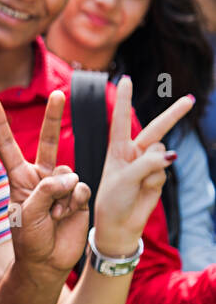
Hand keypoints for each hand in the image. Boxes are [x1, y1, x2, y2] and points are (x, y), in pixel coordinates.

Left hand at [0, 91, 91, 274]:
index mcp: (20, 178)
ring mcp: (61, 185)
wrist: (48, 262)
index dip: (1, 124)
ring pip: (68, 172)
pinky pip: (81, 187)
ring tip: (54, 215)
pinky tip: (67, 215)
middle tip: (59, 93)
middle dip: (53, 116)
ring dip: (62, 194)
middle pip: (48, 140)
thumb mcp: (27, 213)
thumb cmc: (30, 238)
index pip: (8, 146)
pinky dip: (75, 201)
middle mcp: (41, 177)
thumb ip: (46, 190)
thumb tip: (70, 177)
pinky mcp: (79, 196)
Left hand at [92, 76, 191, 254]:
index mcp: (117, 148)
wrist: (119, 225)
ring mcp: (148, 165)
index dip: (125, 99)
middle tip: (190, 99)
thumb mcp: (124, 178)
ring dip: (151, 167)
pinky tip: (145, 190)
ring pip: (161, 154)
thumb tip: (172, 155)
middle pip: (156, 129)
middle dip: (173, 114)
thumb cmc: (112, 200)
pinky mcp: (158, 177)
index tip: (125, 78)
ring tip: (137, 182)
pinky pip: (164, 171)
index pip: (121, 119)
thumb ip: (147, 163)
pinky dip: (156, 180)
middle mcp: (133, 153)